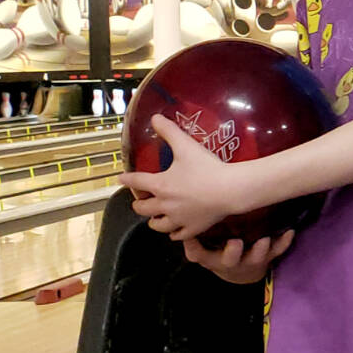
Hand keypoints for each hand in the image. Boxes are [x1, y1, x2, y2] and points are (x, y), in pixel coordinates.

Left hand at [123, 114, 245, 241]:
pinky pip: (177, 235)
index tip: (122, 179)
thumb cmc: (207, 167)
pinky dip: (173, 233)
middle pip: (143, 209)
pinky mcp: (193, 228)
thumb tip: (155, 117)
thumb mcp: (186, 146)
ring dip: (154, 220)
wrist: (230, 189)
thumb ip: (169, 131)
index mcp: (160, 185)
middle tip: (141, 201)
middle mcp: (165, 204)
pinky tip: (174, 230)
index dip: (127, 180)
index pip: (136, 182)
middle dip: (139, 204)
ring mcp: (178, 219)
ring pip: (157, 225)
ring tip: (155, 217)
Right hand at [182, 232, 294, 284]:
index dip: (196, 249)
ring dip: (261, 249)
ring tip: (264, 239)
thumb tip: (182, 225)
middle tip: (235, 242)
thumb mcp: (203, 251)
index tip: (193, 237)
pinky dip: (285, 242)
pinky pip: (279, 251)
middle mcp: (232, 261)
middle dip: (233, 252)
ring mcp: (252, 259)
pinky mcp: (269, 256)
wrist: (241, 272)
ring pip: (258, 257)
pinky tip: (290, 231)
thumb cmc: (219, 253)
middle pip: (231, 259)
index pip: (200, 255)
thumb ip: (194, 241)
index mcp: (213, 259)